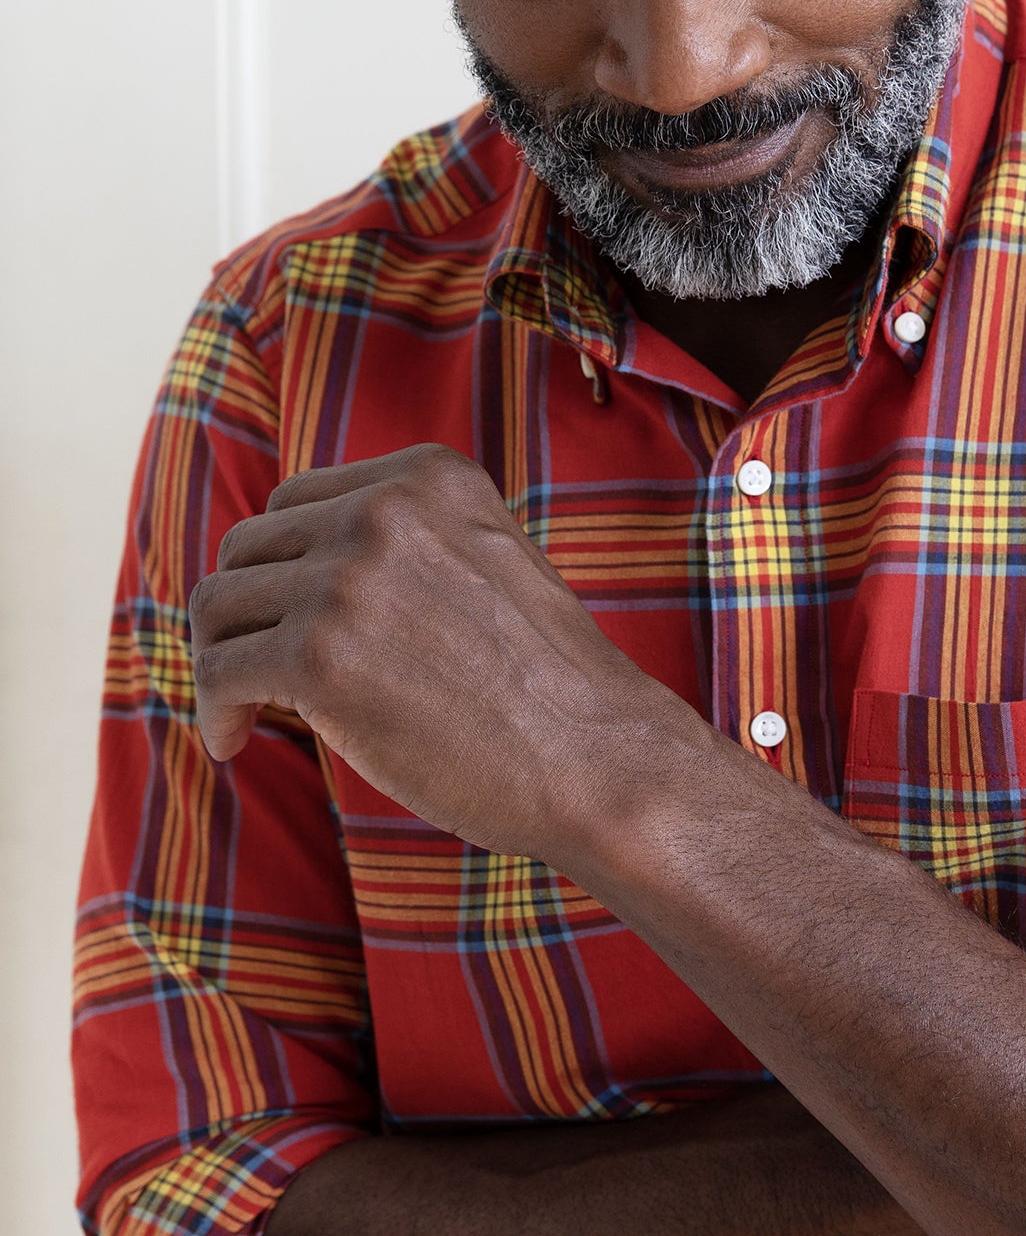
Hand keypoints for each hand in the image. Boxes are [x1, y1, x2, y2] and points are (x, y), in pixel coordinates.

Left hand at [188, 444, 708, 858]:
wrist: (600, 758)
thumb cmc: (547, 685)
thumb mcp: (486, 561)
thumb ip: (407, 545)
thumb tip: (291, 575)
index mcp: (430, 477)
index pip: (297, 499)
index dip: (280, 567)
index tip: (287, 621)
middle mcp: (384, 510)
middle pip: (247, 546)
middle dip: (244, 613)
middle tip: (258, 676)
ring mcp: (349, 579)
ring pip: (217, 605)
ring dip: (220, 661)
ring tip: (246, 712)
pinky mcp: (320, 657)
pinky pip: (219, 672)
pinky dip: (214, 712)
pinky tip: (235, 742)